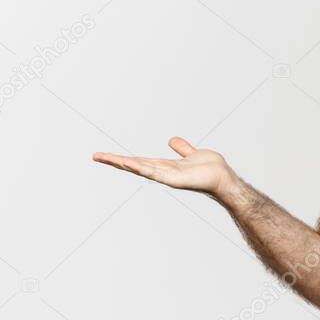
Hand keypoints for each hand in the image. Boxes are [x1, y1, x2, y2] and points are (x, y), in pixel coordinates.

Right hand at [92, 137, 236, 198]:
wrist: (223, 178)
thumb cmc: (211, 169)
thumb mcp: (192, 153)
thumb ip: (182, 148)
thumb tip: (172, 140)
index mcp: (165, 166)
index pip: (139, 161)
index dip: (123, 158)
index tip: (106, 155)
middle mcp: (163, 172)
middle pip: (134, 165)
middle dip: (115, 161)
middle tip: (96, 156)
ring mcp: (166, 177)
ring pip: (140, 168)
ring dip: (122, 163)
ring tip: (105, 158)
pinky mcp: (173, 180)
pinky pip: (154, 173)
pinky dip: (141, 168)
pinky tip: (128, 164)